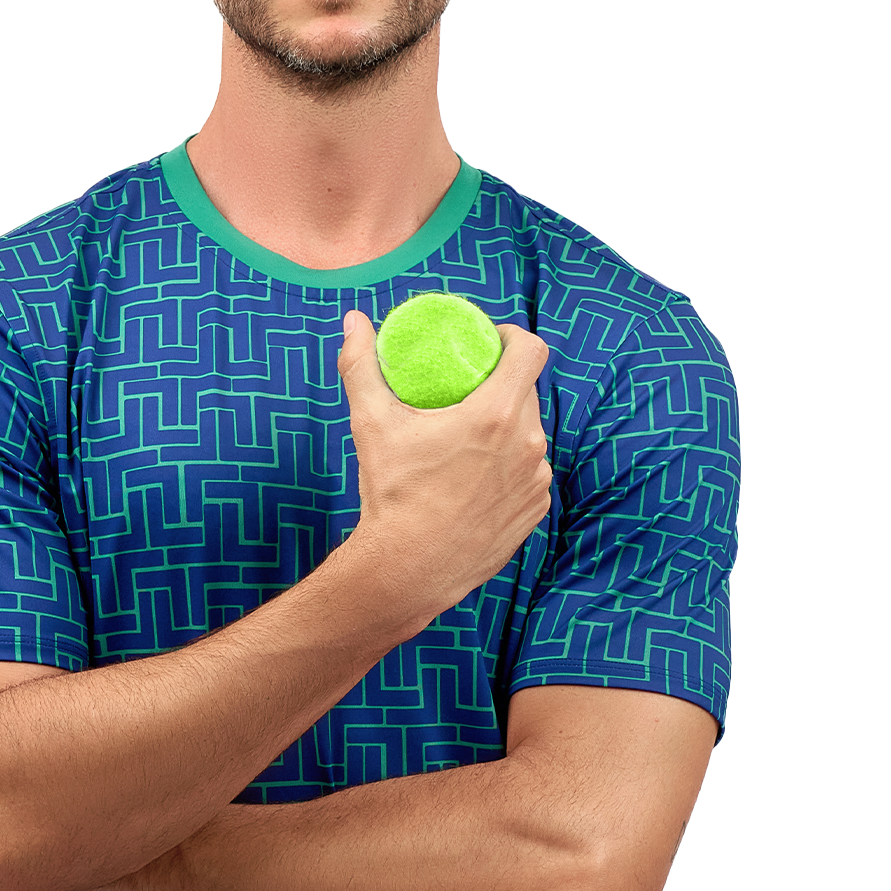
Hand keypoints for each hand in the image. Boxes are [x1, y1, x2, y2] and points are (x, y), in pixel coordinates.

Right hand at [337, 310, 551, 619]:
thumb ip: (361, 366)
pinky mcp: (535, 511)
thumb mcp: (372, 424)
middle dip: (503, 385)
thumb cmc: (391, 495)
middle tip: (469, 390)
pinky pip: (529, 474)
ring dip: (509, 429)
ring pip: (530, 436)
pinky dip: (511, 468)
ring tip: (474, 436)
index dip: (513, 338)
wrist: (407, 570)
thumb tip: (354, 320)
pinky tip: (483, 475)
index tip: (490, 343)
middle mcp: (528, 446)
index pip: (531, 351)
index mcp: (496, 416)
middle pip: (527, 393)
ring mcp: (536, 481)